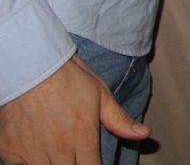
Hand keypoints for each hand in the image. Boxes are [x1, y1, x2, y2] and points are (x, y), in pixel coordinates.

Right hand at [0, 54, 147, 164]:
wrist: (31, 67)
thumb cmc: (68, 78)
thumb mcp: (100, 95)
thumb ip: (119, 120)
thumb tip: (144, 134)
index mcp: (82, 139)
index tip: (95, 164)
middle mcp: (58, 151)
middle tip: (75, 157)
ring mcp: (31, 153)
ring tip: (57, 156)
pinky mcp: (9, 151)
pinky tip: (33, 155)